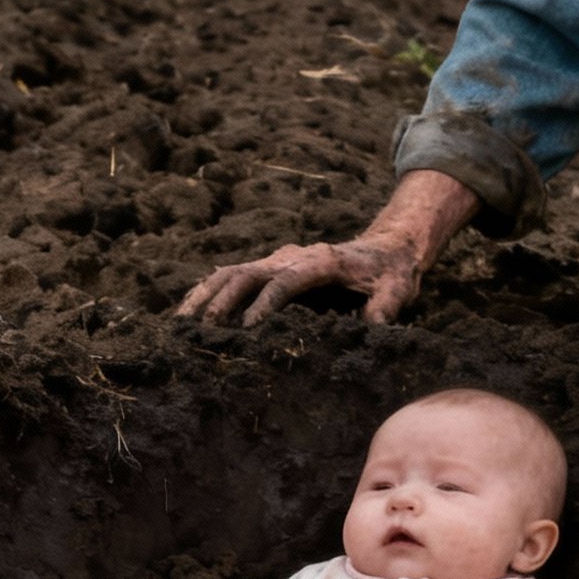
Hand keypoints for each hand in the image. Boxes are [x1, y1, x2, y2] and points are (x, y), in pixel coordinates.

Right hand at [177, 170, 477, 326]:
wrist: (386, 248)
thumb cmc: (391, 274)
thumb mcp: (397, 290)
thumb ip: (385, 307)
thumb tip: (372, 328)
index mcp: (321, 261)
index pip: (286, 280)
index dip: (266, 303)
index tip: (248, 329)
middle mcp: (292, 256)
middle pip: (247, 272)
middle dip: (223, 300)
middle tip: (202, 330)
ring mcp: (277, 259)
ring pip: (231, 271)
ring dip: (205, 295)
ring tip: (181, 323)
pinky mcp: (270, 267)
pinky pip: (232, 275)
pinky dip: (208, 290)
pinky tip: (188, 313)